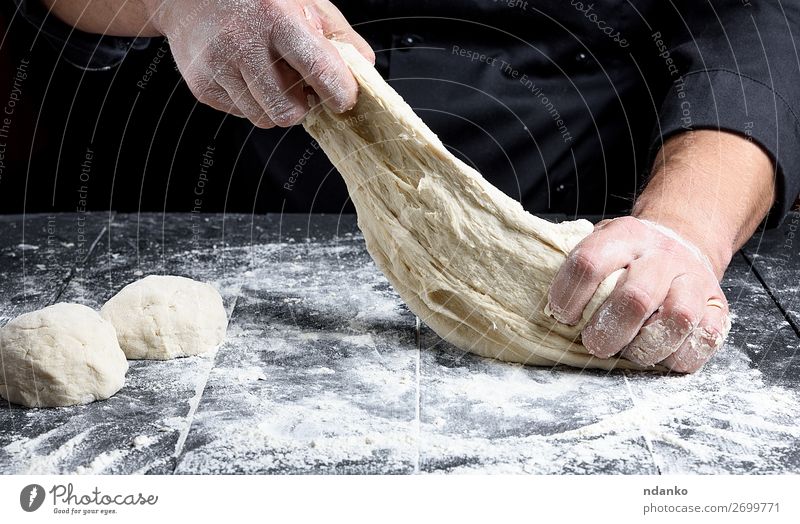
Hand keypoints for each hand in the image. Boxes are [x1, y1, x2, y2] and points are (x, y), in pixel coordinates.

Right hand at [142, 0, 374, 126]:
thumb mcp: (304, 1)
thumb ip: (338, 35)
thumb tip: (364, 68)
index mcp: (276, 18)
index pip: (318, 69)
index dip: (338, 93)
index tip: (343, 98)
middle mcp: (243, 43)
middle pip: (288, 112)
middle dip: (300, 106)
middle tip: (299, 86)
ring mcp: (218, 67)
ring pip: (264, 119)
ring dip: (275, 105)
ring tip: (270, 76)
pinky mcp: (202, 86)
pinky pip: (241, 114)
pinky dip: (251, 101)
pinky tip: (246, 75)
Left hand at [546, 216, 730, 372]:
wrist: (683, 240)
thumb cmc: (629, 255)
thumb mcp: (601, 244)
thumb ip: (579, 269)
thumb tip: (546, 307)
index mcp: (625, 236)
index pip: (590, 263)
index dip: (569, 295)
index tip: (561, 315)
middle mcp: (662, 256)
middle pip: (636, 297)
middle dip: (608, 331)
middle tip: (595, 344)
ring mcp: (694, 280)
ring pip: (677, 318)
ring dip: (646, 346)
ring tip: (630, 351)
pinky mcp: (718, 306)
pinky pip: (705, 338)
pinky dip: (679, 356)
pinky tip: (660, 353)